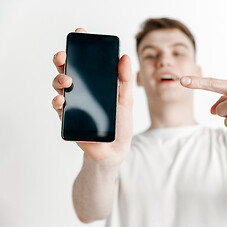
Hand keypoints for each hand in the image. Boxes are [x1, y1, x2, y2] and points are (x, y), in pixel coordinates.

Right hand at [52, 28, 132, 165]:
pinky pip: (58, 106)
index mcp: (96, 83)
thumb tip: (125, 57)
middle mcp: (82, 90)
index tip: (80, 33)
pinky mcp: (67, 118)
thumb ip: (126, 80)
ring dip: (59, 79)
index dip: (81, 46)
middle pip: (67, 69)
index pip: (86, 61)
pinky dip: (57, 101)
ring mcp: (73, 102)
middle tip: (64, 55)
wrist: (114, 149)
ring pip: (59, 85)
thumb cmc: (121, 123)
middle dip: (63, 59)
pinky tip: (61, 100)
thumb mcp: (126, 100)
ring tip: (67, 80)